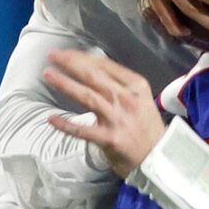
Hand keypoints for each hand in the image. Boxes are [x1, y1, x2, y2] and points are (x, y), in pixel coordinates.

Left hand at [43, 48, 164, 176]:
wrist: (160, 155)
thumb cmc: (146, 125)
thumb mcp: (140, 97)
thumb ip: (119, 83)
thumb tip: (91, 67)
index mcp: (135, 85)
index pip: (104, 65)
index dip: (82, 57)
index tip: (65, 53)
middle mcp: (127, 99)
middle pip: (93, 76)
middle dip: (70, 63)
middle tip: (52, 56)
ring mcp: (117, 119)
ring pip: (87, 97)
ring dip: (65, 84)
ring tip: (48, 75)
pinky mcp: (109, 139)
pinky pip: (83, 130)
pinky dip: (66, 124)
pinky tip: (51, 118)